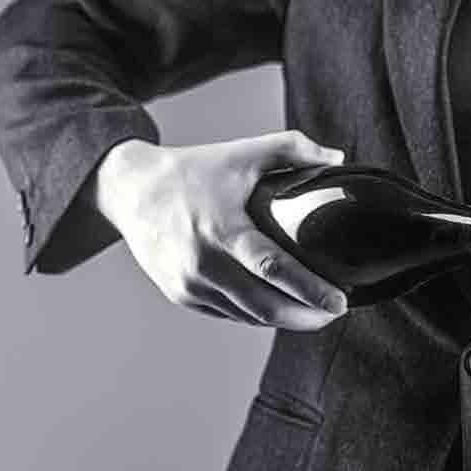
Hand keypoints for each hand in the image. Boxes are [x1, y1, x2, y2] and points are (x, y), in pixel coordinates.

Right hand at [94, 132, 347, 328]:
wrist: (131, 191)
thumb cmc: (191, 171)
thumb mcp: (241, 153)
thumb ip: (291, 149)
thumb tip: (337, 157)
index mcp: (222, 229)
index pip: (274, 269)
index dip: (310, 291)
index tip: (339, 302)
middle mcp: (204, 263)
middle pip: (266, 307)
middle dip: (307, 317)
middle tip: (335, 312)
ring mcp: (191, 285)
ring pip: (249, 317)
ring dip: (285, 320)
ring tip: (315, 314)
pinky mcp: (182, 295)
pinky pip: (229, 314)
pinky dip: (257, 316)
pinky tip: (279, 309)